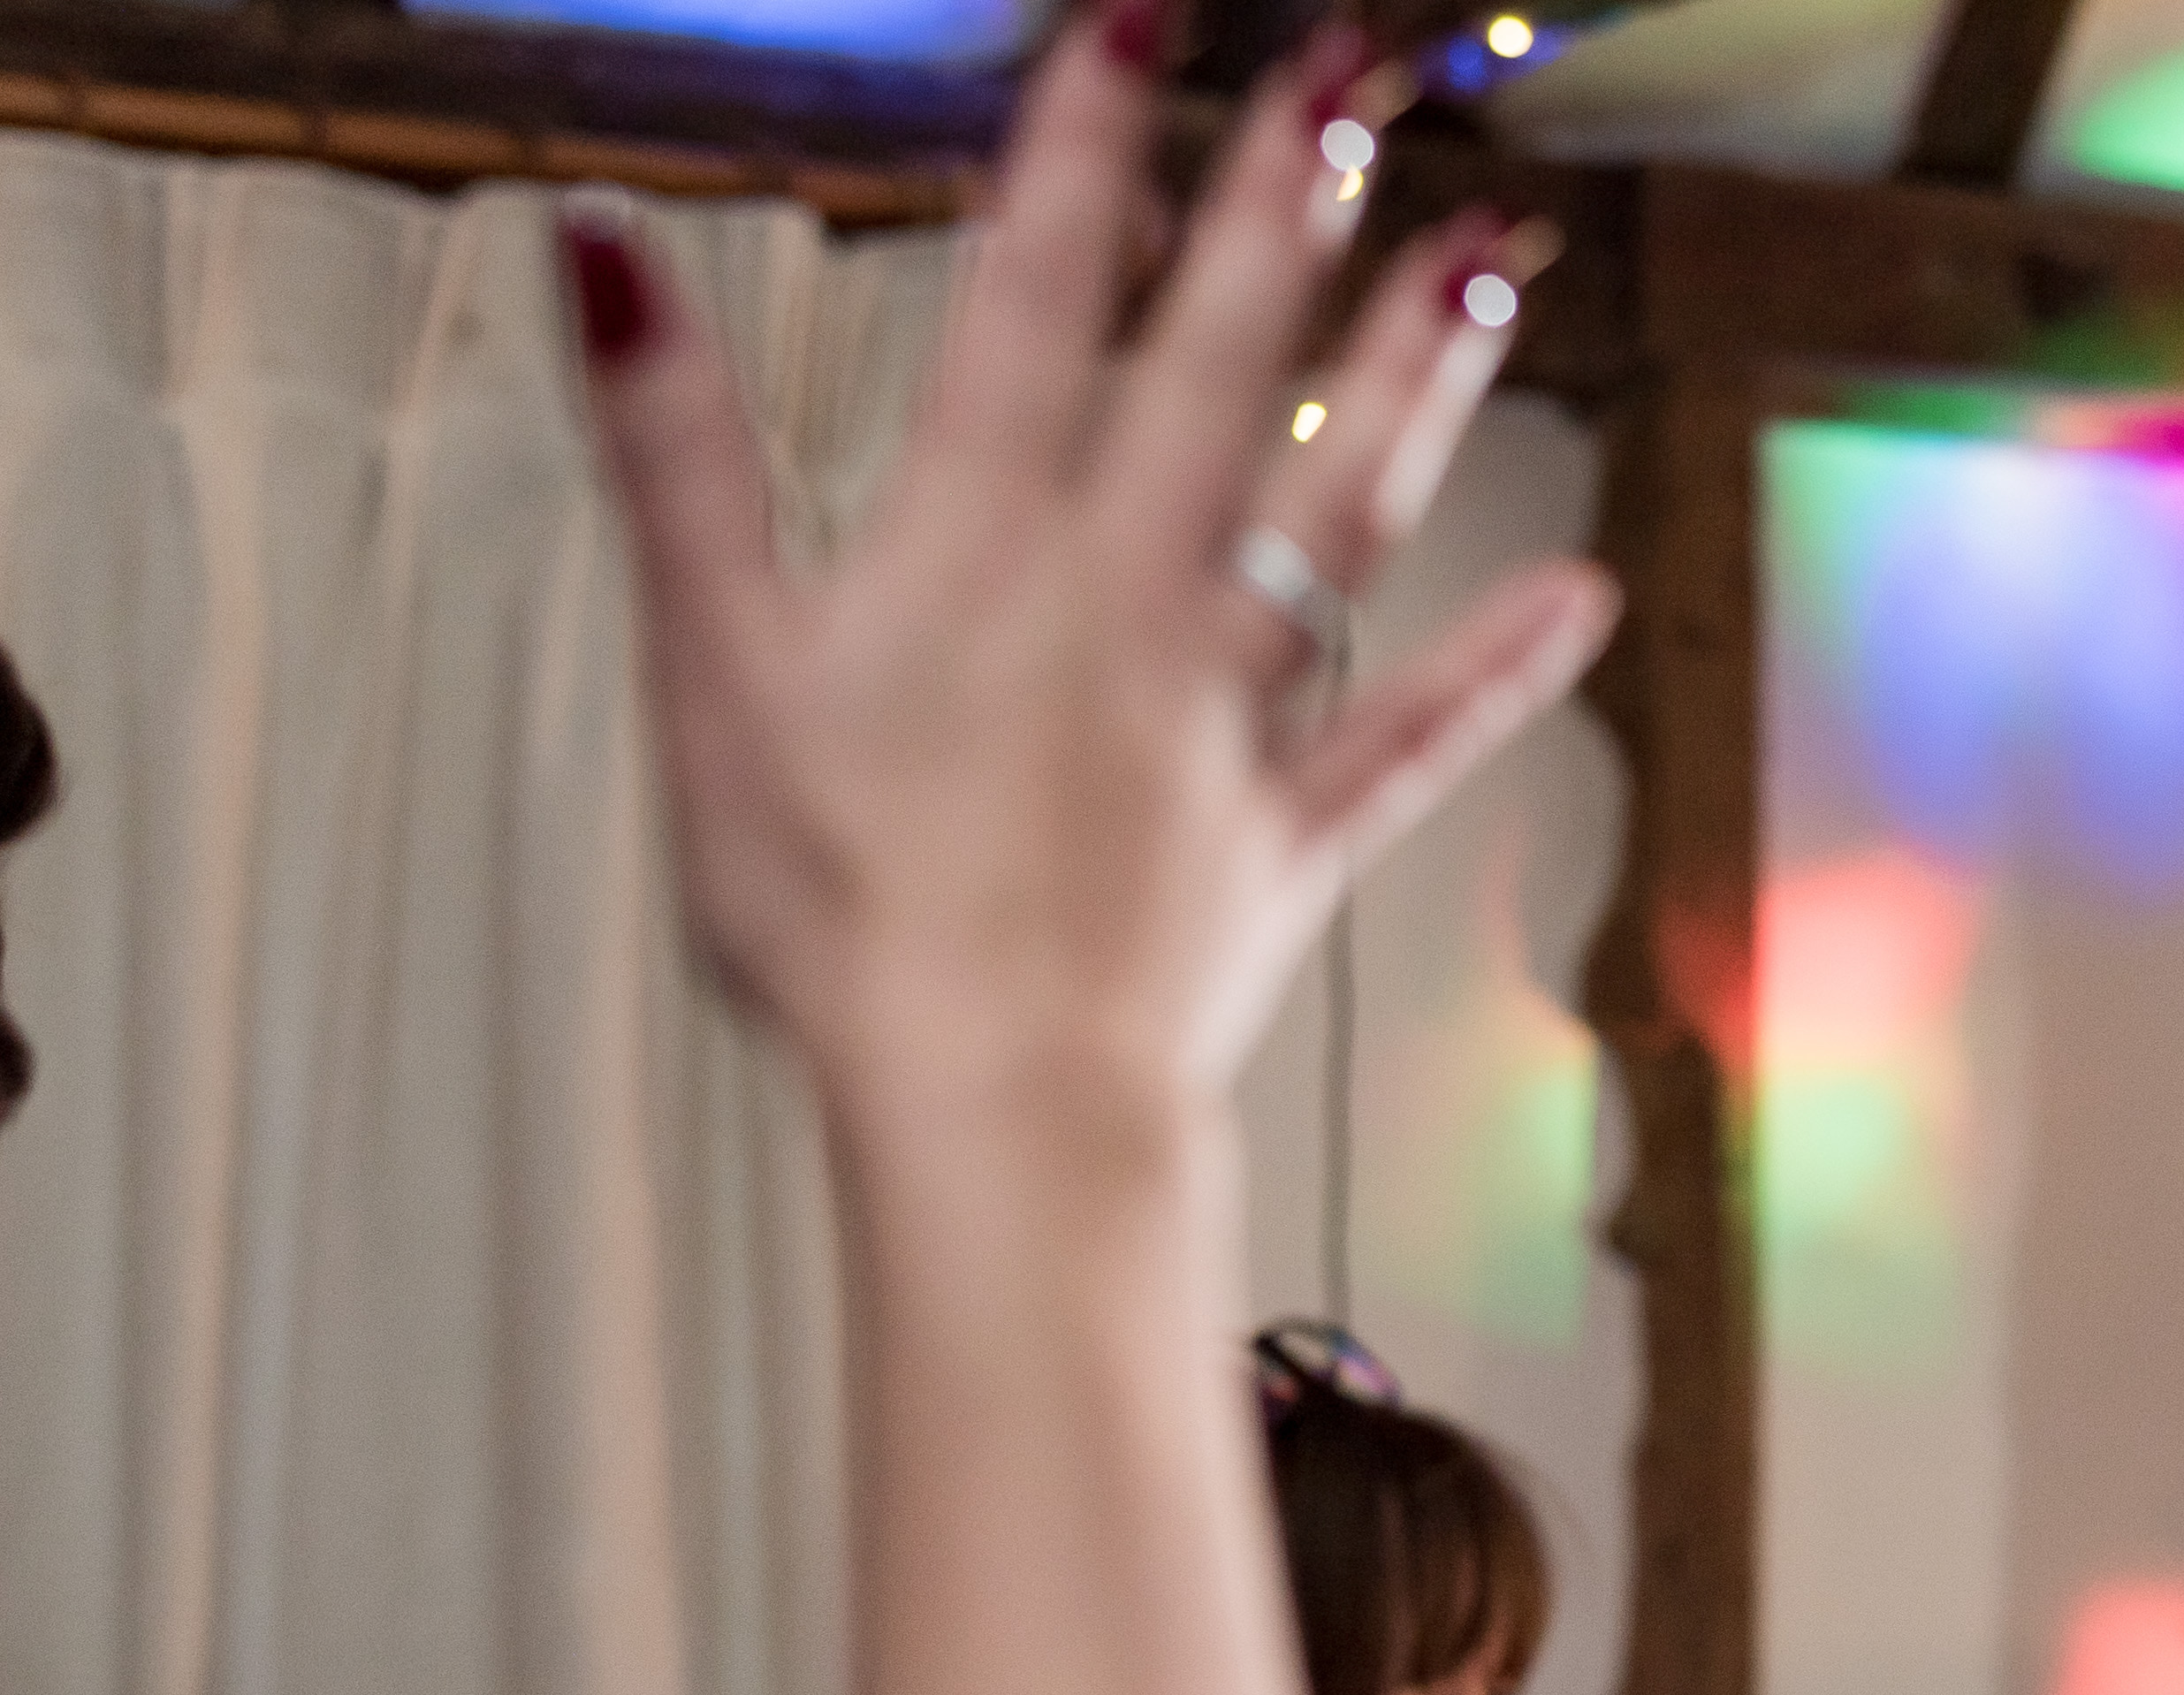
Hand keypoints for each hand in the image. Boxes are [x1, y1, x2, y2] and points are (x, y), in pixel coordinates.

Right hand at [571, 10, 1616, 1164]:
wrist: (989, 1098)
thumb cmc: (841, 907)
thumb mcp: (714, 663)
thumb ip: (673, 449)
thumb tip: (603, 249)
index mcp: (982, 542)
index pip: (1039, 291)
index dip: (1087, 138)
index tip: (1141, 14)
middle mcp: (1130, 595)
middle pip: (1221, 362)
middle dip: (1289, 203)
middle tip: (1358, 70)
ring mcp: (1229, 710)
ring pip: (1344, 511)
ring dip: (1420, 381)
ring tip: (1491, 261)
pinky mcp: (1292, 832)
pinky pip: (1414, 735)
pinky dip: (1500, 667)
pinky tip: (1580, 591)